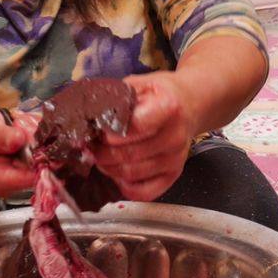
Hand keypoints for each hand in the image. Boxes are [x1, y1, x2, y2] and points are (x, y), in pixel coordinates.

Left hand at [92, 73, 194, 201]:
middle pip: (129, 154)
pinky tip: (117, 173)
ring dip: (108, 168)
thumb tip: (87, 115)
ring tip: (100, 156)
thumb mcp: (139, 84)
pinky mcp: (173, 175)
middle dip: (101, 152)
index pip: (134, 127)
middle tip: (90, 145)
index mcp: (168, 108)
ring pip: (131, 174)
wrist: (189, 106)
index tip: (96, 130)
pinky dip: (124, 186)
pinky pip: (143, 192)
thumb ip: (115, 97)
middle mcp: (174, 136)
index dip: (109, 131)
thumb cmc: (159, 96)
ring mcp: (175, 158)